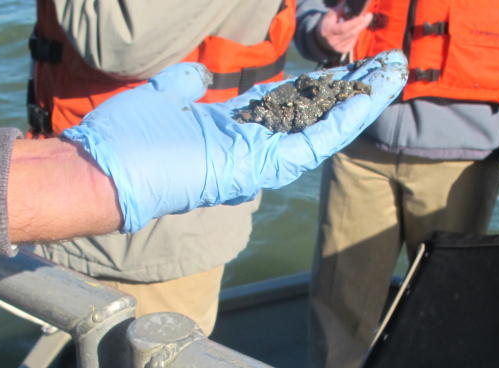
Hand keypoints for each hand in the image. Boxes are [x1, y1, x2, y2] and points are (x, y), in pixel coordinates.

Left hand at [62, 51, 407, 231]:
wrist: (102, 171)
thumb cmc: (125, 142)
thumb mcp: (163, 99)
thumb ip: (187, 88)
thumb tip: (198, 76)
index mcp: (230, 133)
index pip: (286, 107)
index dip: (317, 87)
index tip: (343, 66)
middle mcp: (248, 149)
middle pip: (310, 116)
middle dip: (350, 91)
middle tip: (386, 65)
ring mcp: (253, 162)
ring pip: (319, 130)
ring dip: (359, 102)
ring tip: (395, 74)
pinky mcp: (252, 169)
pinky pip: (307, 145)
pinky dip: (340, 122)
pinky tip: (369, 98)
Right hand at [319, 6, 373, 55]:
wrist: (321, 40)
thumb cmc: (327, 24)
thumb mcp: (330, 15)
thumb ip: (340, 9)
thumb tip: (350, 4)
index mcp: (328, 31)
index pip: (344, 28)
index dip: (355, 22)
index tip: (364, 15)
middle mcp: (333, 41)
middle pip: (352, 33)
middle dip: (362, 24)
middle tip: (369, 15)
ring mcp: (338, 48)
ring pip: (354, 37)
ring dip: (359, 28)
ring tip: (360, 20)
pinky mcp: (342, 51)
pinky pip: (354, 41)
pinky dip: (356, 34)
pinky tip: (354, 30)